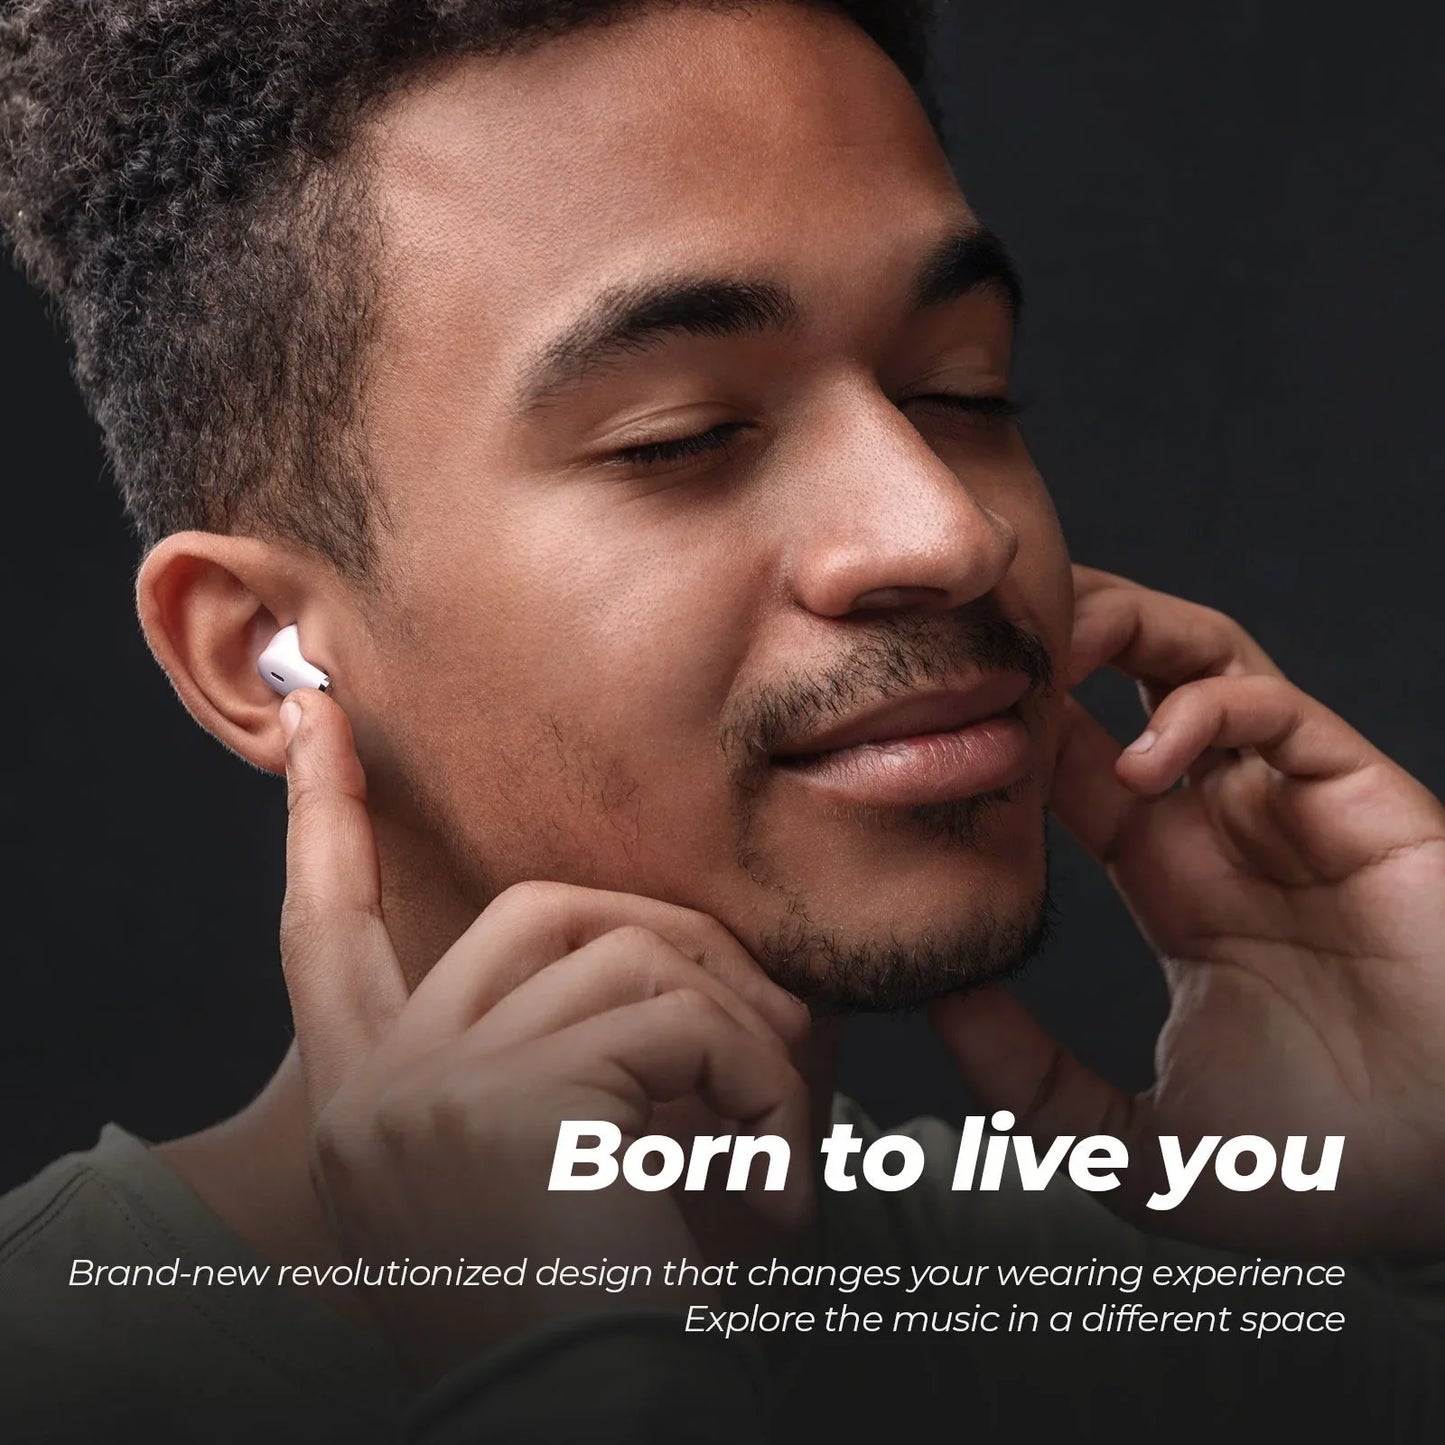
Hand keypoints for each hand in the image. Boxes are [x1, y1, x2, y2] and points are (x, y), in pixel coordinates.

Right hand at [277, 689, 812, 1381]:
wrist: (601, 1425)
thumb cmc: (618, 1316)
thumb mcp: (593, 1161)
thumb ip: (612, 1041)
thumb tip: (703, 946)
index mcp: (374, 1106)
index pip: (327, 927)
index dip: (323, 815)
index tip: (317, 711)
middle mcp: (376, 1093)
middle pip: (531, 914)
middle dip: (669, 937)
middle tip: (775, 1025)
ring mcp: (432, 1091)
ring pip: (626, 957)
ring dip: (740, 1036)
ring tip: (786, 1137)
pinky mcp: (513, 1100)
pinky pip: (678, 1022)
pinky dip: (762, 1089)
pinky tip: (780, 1184)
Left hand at [931, 566, 1444, 1255]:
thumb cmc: (1321, 1172)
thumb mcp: (1132, 1143)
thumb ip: (1030, 1079)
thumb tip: (941, 998)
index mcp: (1173, 883)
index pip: (1071, 768)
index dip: (1007, 733)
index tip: (934, 730)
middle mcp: (1225, 828)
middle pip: (1126, 683)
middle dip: (1053, 647)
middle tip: (976, 655)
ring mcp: (1289, 807)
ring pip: (1198, 660)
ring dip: (1119, 632)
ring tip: (1045, 655)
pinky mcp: (1359, 801)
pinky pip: (1273, 708)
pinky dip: (1200, 707)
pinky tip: (1140, 760)